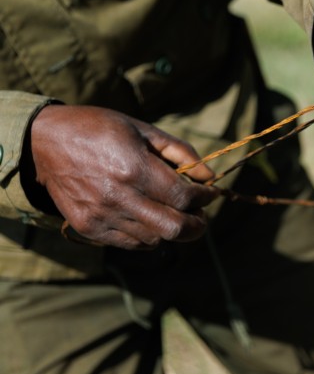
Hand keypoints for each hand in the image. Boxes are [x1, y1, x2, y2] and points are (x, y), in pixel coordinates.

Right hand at [27, 105, 218, 249]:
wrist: (43, 142)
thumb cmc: (99, 129)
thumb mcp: (143, 130)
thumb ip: (180, 152)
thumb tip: (210, 176)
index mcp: (134, 168)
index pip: (184, 197)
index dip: (205, 197)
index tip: (210, 192)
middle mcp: (118, 197)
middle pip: (175, 228)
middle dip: (197, 224)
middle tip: (201, 215)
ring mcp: (101, 216)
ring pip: (155, 239)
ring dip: (172, 229)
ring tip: (175, 214)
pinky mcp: (87, 228)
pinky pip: (131, 244)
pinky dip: (148, 236)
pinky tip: (150, 219)